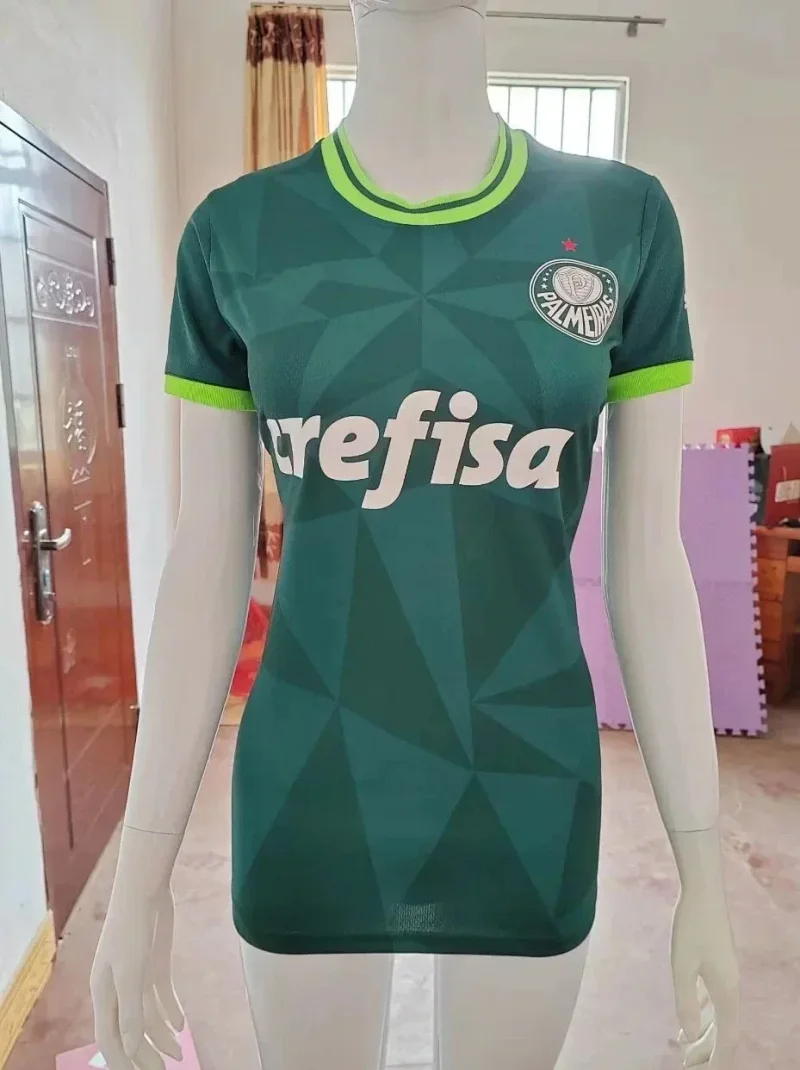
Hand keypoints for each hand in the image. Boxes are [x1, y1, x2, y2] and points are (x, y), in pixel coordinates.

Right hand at [90, 883, 184, 1068]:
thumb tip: (130, 1047)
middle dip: (145, 1054)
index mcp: (104, 994)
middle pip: (130, 1031)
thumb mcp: (131, 974)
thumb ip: (131, 1012)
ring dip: (162, 1036)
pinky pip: (161, 997)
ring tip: (179, 1054)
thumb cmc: (131, 931)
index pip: (110, 1039)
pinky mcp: (155, 964)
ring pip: (148, 1017)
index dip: (124, 1061)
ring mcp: (138, 977)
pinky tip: (181, 1025)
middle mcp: (118, 989)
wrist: (144, 891)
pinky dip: (170, 1011)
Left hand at [670, 882, 739, 1067]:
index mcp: (727, 993)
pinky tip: (690, 1017)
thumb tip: (689, 1034)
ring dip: (704, 1033)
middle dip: (708, 1050)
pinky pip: (714, 999)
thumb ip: (685, 1002)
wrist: (704, 894)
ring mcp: (727, 976)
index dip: (717, 1060)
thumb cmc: (691, 928)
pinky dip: (703, 1012)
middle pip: (724, 1030)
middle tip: (686, 1063)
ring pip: (719, 1015)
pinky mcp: (719, 965)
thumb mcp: (682, 967)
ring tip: (684, 1046)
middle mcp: (732, 989)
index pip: (727, 1038)